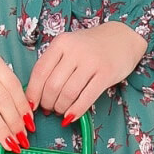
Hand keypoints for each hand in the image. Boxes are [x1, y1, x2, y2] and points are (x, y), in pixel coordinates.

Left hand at [25, 22, 147, 119]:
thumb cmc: (91, 45)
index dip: (33, 92)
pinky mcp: (106, 74)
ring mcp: (91, 62)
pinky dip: (76, 111)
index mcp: (61, 42)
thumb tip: (36, 95)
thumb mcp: (69, 47)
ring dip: (61, 108)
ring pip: (68, 94)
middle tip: (49, 109)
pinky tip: (71, 116)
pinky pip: (86, 98)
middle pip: (52, 86)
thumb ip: (53, 64)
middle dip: (47, 103)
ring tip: (61, 111)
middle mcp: (75, 50)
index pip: (39, 72)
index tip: (31, 105)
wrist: (123, 36)